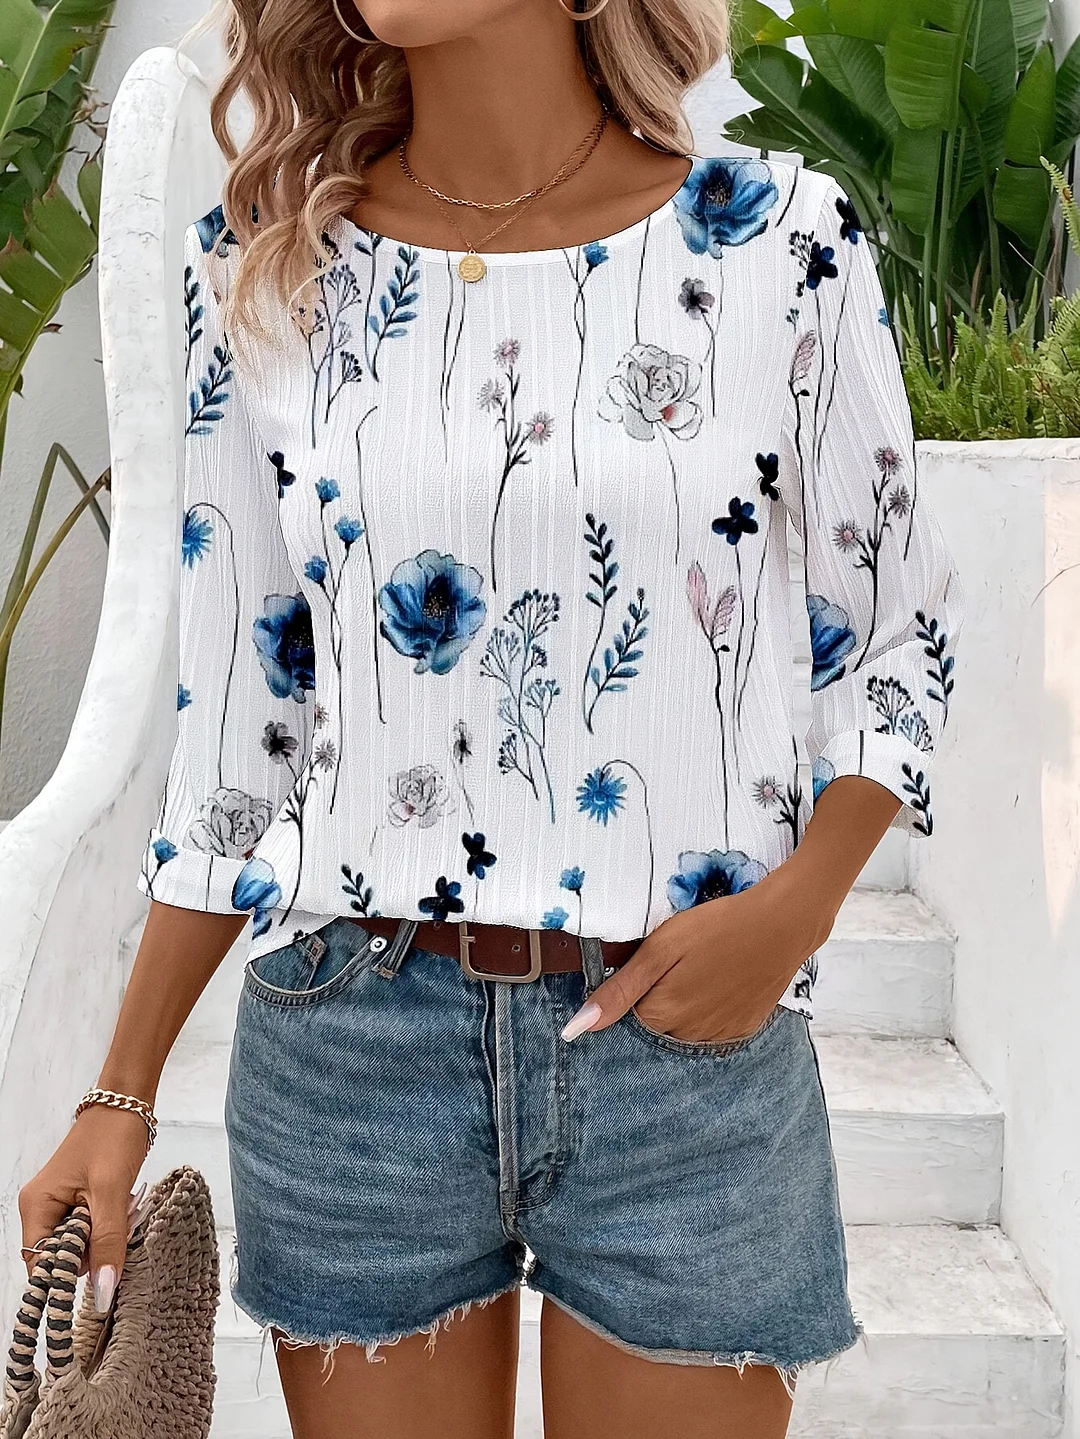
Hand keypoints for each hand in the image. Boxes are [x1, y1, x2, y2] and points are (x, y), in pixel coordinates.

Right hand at [18, 1106, 151, 1311]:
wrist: (128, 1102)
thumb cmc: (114, 1137)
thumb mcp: (112, 1193)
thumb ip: (108, 1243)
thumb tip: (104, 1291)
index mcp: (37, 1206)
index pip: (41, 1264)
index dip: (68, 1274)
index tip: (101, 1271)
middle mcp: (40, 1208)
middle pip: (62, 1256)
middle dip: (94, 1250)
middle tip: (119, 1223)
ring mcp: (59, 1203)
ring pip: (80, 1243)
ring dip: (105, 1236)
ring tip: (123, 1209)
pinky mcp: (77, 1198)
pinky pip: (90, 1227)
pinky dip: (108, 1225)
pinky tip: (122, 1207)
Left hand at [561, 863, 835, 1043]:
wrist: (783, 922)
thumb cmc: (716, 926)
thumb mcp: (660, 949)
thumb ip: (618, 991)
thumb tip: (575, 1030)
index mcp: (661, 1016)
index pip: (628, 1015)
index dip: (636, 987)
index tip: (653, 964)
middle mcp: (689, 1036)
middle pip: (657, 1024)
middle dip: (660, 997)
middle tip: (681, 961)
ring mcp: (720, 1036)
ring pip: (685, 1028)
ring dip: (686, 1005)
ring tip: (703, 966)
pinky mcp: (745, 1027)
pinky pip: (715, 1028)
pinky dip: (712, 1007)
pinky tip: (722, 979)